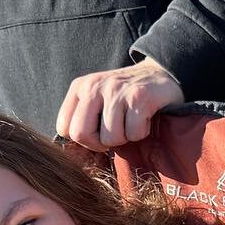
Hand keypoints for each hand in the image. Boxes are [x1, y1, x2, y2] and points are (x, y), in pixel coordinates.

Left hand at [55, 59, 182, 150]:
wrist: (159, 74)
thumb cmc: (125, 96)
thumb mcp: (97, 100)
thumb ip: (83, 118)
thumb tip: (74, 150)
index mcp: (79, 87)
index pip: (64, 128)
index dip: (83, 139)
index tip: (98, 133)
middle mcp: (94, 86)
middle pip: (80, 134)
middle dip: (99, 144)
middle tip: (113, 135)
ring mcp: (116, 91)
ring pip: (110, 138)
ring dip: (125, 138)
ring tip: (131, 122)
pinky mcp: (138, 97)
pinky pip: (133, 133)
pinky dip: (141, 132)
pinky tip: (144, 118)